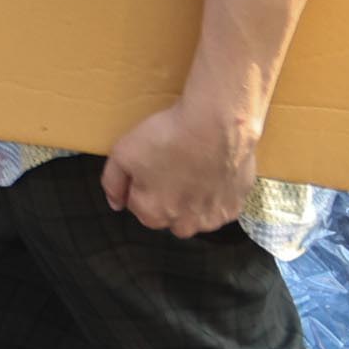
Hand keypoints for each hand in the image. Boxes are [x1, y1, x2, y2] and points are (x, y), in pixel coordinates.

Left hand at [100, 102, 259, 238]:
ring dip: (193, 200)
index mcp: (152, 214)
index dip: (142, 184)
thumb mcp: (122, 153)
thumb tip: (115, 204)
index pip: (139, 206)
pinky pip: (220, 206)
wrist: (216, 124)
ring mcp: (212, 218)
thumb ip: (113, 183)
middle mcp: (183, 224)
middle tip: (172, 167)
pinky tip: (212, 172)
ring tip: (193, 169)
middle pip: (168, 215)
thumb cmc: (168, 137)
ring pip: (196, 215)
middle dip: (167, 197)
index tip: (149, 166)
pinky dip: (216, 194)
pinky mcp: (235, 205)